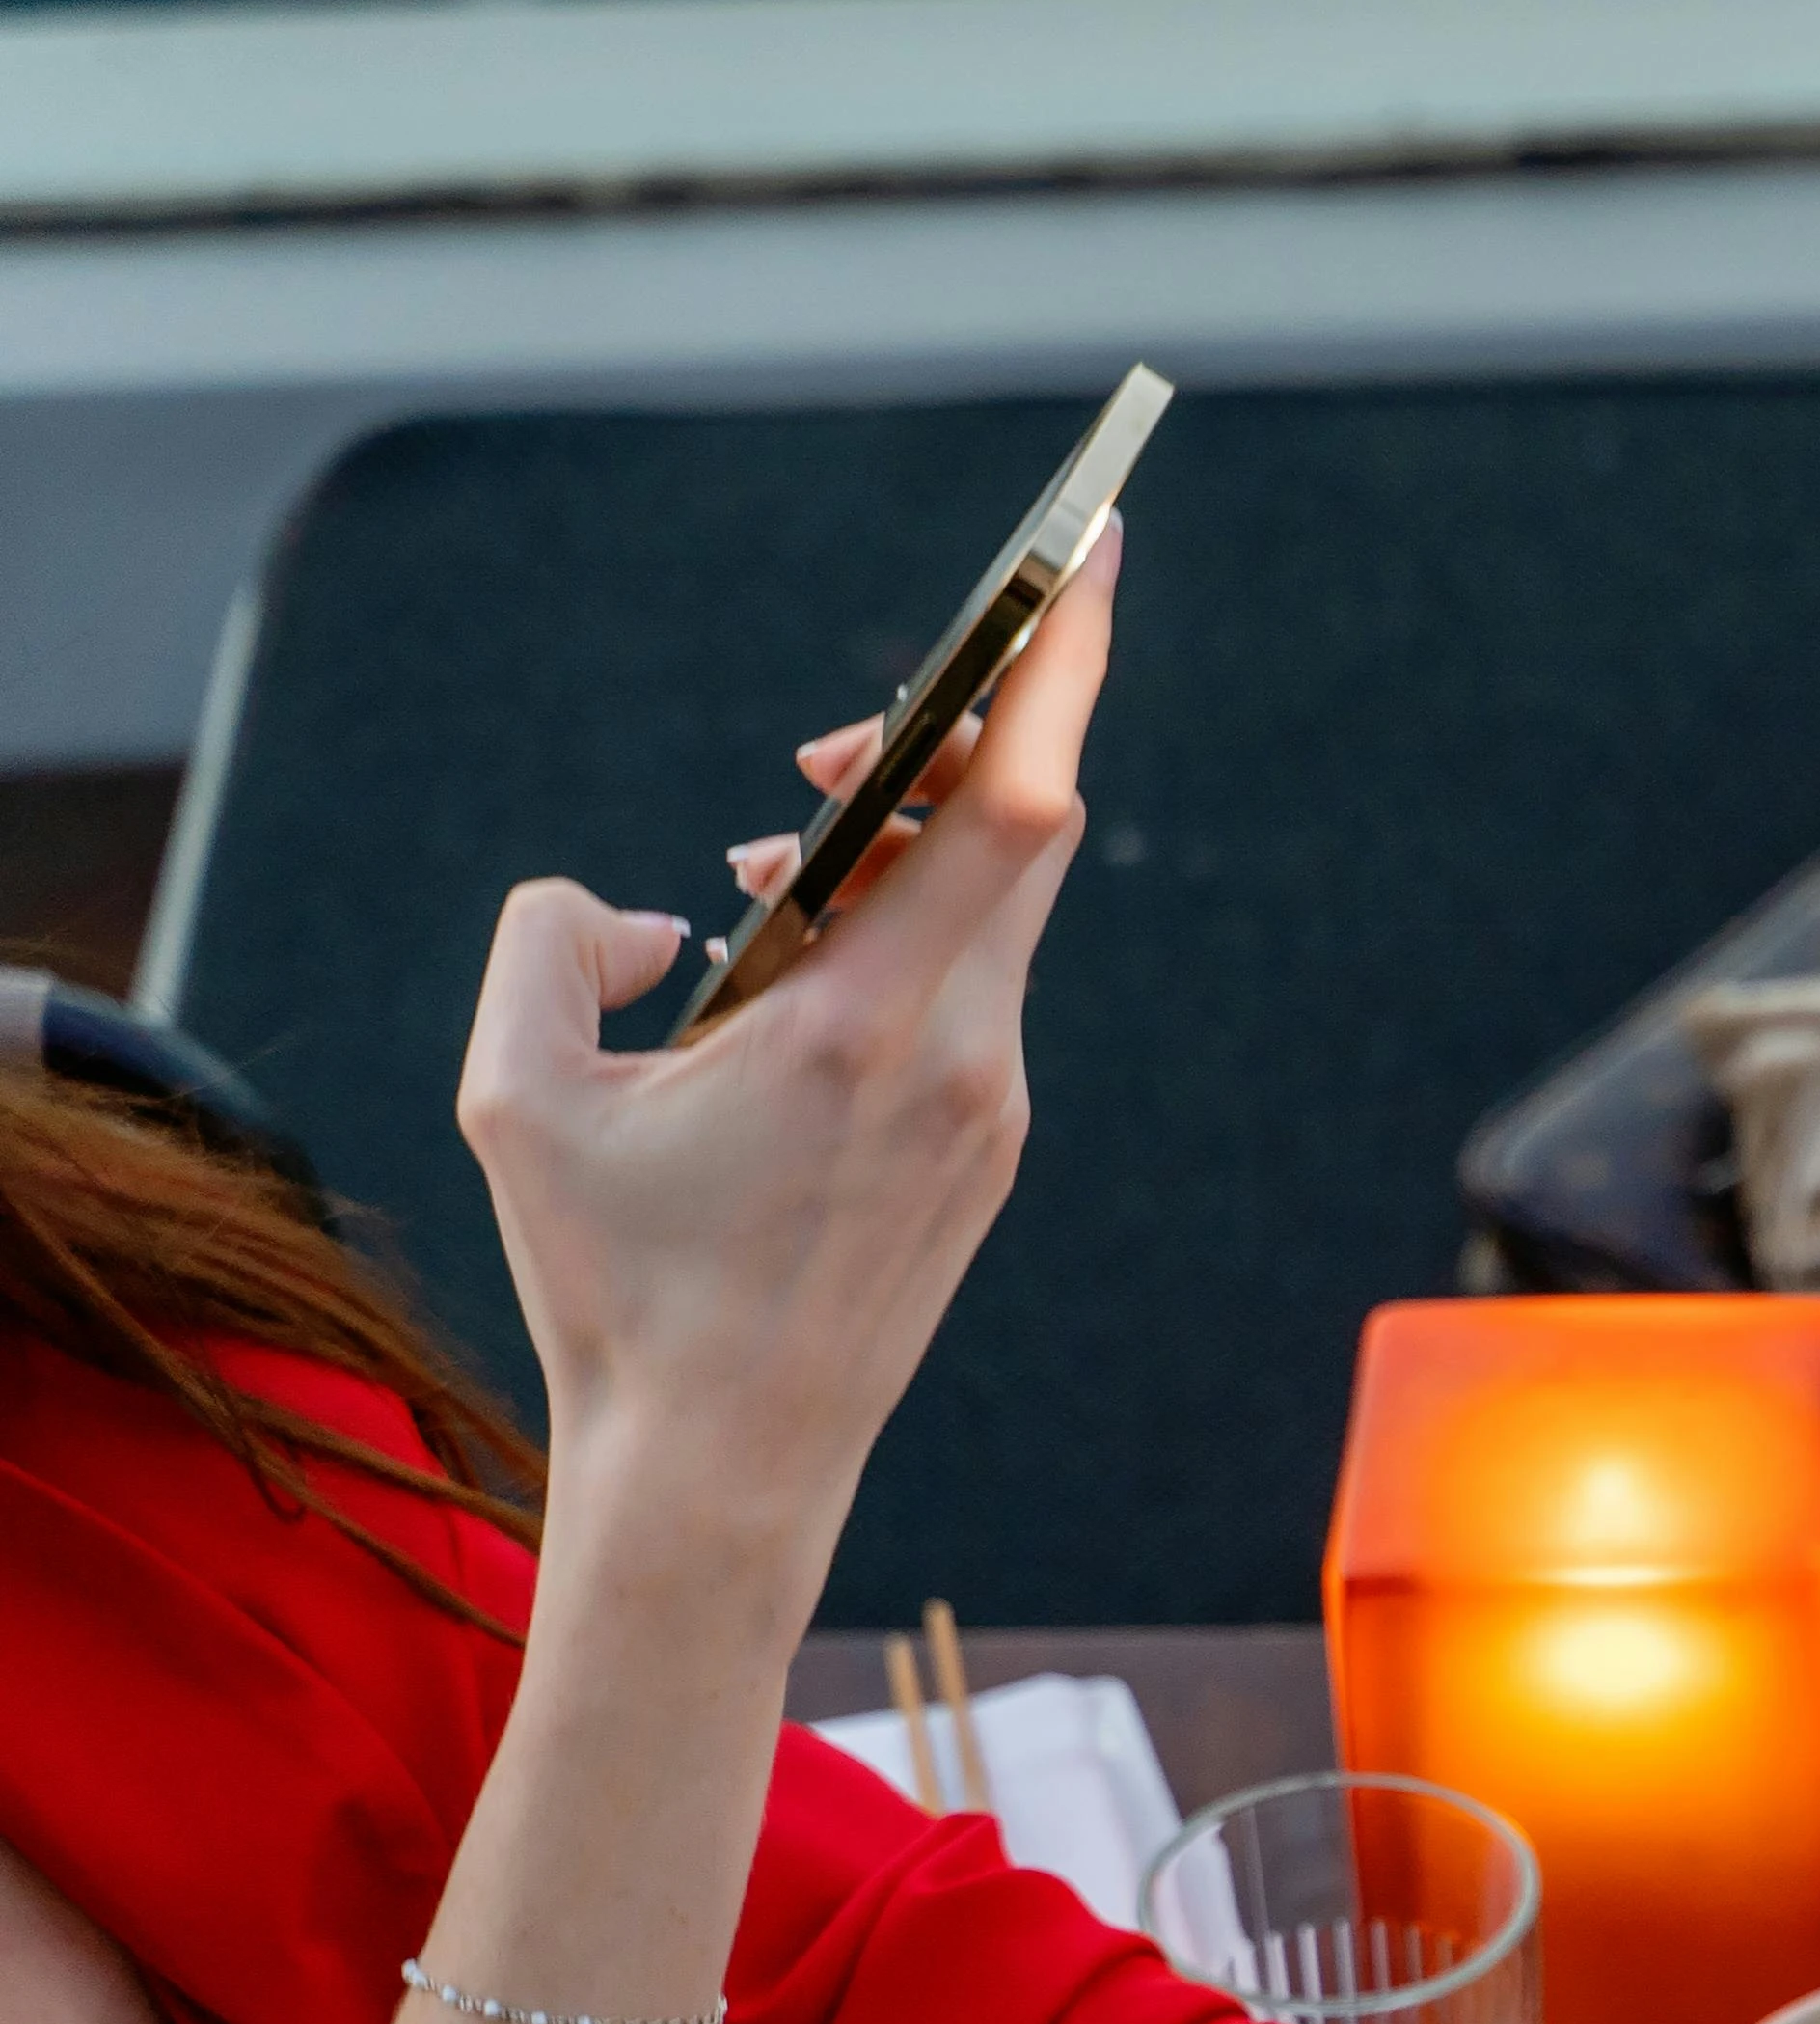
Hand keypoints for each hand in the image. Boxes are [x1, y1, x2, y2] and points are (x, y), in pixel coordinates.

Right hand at [451, 525, 1115, 1570]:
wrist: (728, 1466)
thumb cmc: (617, 1293)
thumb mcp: (518, 1098)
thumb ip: (542, 945)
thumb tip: (641, 913)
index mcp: (864, 1027)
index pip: (1012, 803)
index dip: (1064, 668)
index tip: (1097, 556)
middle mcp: (964, 1056)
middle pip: (1020, 832)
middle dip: (940, 744)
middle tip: (817, 751)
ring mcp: (993, 1104)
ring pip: (992, 910)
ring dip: (896, 849)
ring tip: (766, 867)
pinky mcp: (990, 1144)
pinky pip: (972, 984)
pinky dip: (901, 932)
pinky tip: (794, 960)